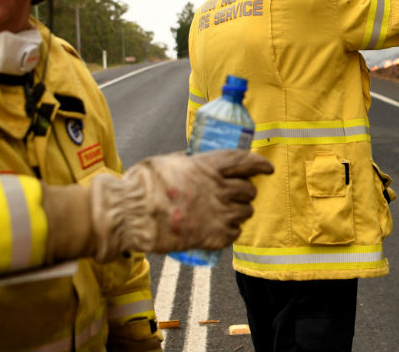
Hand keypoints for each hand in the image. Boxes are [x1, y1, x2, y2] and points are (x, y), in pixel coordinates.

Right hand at [90, 150, 272, 261]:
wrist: (131, 214)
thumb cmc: (143, 185)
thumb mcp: (166, 161)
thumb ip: (186, 161)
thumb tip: (194, 162)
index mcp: (208, 166)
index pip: (245, 162)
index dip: (259, 164)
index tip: (267, 167)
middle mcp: (218, 188)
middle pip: (249, 189)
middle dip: (246, 191)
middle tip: (238, 194)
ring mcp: (217, 214)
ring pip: (245, 212)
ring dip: (240, 212)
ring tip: (228, 213)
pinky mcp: (212, 236)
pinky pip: (234, 234)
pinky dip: (231, 231)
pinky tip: (221, 230)